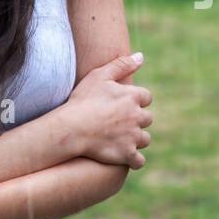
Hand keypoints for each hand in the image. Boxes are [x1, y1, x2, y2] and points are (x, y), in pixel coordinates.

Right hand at [62, 52, 152, 168]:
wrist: (71, 128)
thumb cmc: (82, 101)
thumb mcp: (99, 76)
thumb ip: (121, 64)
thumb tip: (141, 56)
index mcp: (133, 96)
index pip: (146, 97)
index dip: (136, 100)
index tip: (124, 104)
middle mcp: (137, 116)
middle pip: (147, 118)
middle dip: (137, 120)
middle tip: (121, 122)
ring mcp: (133, 137)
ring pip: (145, 139)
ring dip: (137, 139)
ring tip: (122, 139)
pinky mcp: (126, 154)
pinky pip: (139, 161)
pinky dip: (134, 160)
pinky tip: (125, 157)